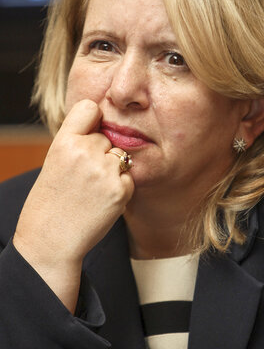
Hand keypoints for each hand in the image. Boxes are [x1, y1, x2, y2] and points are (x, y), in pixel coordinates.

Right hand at [13, 99, 133, 311]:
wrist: (50, 240)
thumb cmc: (51, 201)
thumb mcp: (55, 162)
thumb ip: (78, 142)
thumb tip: (105, 128)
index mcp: (64, 141)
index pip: (89, 107)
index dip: (93, 119)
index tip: (90, 132)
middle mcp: (85, 151)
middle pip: (108, 137)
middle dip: (101, 153)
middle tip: (84, 178)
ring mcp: (104, 170)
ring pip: (120, 157)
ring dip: (112, 170)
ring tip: (92, 191)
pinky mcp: (120, 189)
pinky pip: (129, 178)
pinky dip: (120, 189)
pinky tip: (101, 201)